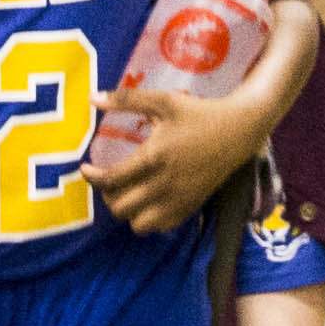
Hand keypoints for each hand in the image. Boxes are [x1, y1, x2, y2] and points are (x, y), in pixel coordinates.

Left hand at [91, 73, 278, 231]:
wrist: (238, 131)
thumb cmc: (199, 113)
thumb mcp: (163, 101)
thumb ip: (126, 100)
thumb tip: (92, 98)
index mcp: (153, 158)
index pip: (111, 179)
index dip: (92, 177)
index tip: (86, 168)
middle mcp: (163, 185)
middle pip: (120, 208)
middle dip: (107, 196)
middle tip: (109, 180)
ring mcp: (178, 200)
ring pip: (139, 225)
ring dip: (128, 211)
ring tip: (128, 193)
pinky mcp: (190, 208)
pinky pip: (160, 227)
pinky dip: (148, 219)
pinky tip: (149, 200)